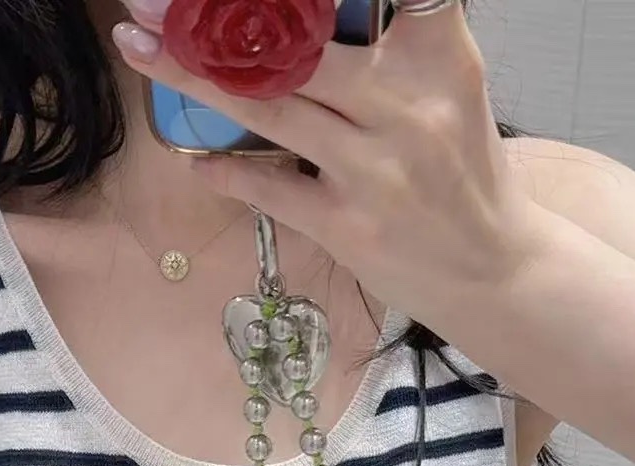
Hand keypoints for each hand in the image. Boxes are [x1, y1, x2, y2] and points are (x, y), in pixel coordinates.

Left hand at [111, 0, 549, 327]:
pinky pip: (272, 189)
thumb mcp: (450, 86)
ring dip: (193, 76)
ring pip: (269, 106)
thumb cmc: (463, 172)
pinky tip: (194, 158)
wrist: (494, 270)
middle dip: (215, 18)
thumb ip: (395, 42)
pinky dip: (227, 171)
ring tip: (140, 46)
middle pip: (296, 42)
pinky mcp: (349, 226)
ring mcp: (375, 169)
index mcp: (438, 55)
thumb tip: (295, 17)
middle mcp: (406, 105)